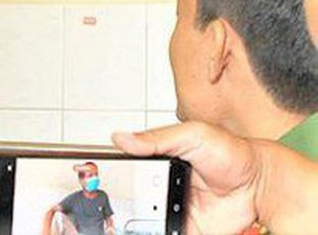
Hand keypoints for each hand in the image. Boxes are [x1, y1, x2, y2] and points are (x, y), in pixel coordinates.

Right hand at [112, 122, 259, 233]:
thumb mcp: (192, 134)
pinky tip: (142, 230)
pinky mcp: (186, 229)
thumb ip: (157, 138)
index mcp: (160, 160)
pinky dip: (154, 231)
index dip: (112, 171)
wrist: (262, 183)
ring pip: (144, 219)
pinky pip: (164, 232)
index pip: (128, 166)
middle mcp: (163, 185)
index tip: (97, 174)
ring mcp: (173, 209)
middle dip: (120, 200)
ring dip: (135, 219)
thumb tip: (122, 138)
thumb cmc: (233, 152)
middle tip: (109, 202)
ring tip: (120, 222)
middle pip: (131, 196)